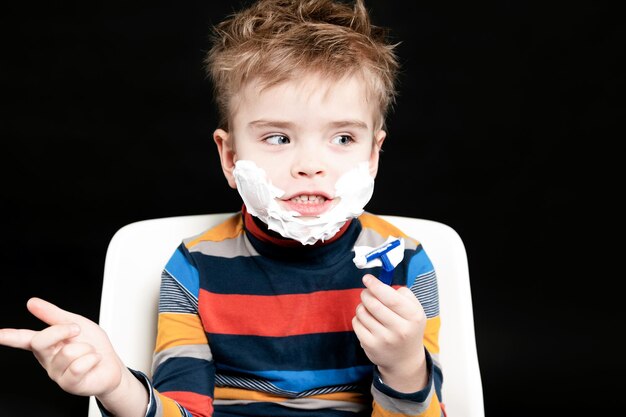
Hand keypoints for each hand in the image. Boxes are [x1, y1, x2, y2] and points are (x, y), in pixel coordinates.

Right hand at [0, 297, 124, 396]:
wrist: (112, 365)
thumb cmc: (94, 345)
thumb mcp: (76, 323)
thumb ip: (53, 314)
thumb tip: (32, 303)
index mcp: (47, 344)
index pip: (24, 338)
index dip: (8, 337)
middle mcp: (48, 359)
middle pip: (42, 340)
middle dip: (62, 330)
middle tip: (77, 331)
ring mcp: (57, 373)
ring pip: (68, 352)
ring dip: (86, 348)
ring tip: (89, 353)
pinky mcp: (69, 384)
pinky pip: (79, 366)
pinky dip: (92, 359)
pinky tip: (93, 362)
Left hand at [352, 274, 427, 391]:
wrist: (405, 359)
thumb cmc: (408, 327)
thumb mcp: (415, 311)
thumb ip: (404, 294)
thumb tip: (381, 284)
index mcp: (413, 317)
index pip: (391, 297)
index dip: (376, 285)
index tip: (366, 278)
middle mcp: (400, 329)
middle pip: (374, 303)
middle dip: (366, 294)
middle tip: (366, 292)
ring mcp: (384, 339)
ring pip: (362, 312)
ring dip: (362, 306)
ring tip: (368, 308)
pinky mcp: (371, 346)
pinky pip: (357, 323)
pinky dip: (358, 318)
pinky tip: (367, 321)